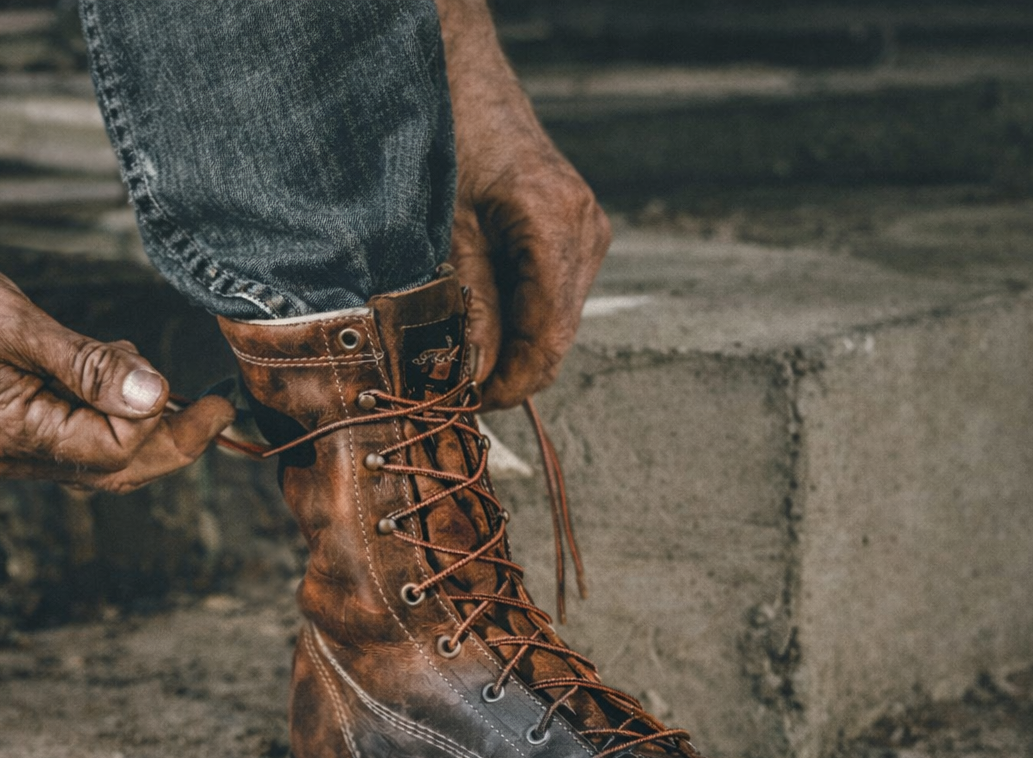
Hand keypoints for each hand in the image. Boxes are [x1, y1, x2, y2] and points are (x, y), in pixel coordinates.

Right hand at [0, 263, 234, 492]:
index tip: (201, 395)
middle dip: (172, 443)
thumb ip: (90, 365)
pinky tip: (119, 372)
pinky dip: (113, 415)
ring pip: (102, 462)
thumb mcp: (24, 324)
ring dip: (144, 428)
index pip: (108, 451)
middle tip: (218, 410)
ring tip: (151, 372)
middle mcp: (8, 457)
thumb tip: (154, 395)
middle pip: (112, 471)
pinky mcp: (20, 437)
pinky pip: (83, 443)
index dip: (159, 425)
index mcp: (5, 435)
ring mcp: (12, 453)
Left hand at [437, 0, 610, 409]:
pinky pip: (551, 293)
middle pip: (557, 337)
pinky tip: (478, 315)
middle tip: (452, 388)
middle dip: (509, 370)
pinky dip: (517, 315)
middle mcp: (586, 232)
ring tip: (456, 352)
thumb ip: (466, 302)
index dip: (511, 385)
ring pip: (555, 320)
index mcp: (558, 228)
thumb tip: (477, 376)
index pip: (550, 340)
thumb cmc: (448, 138)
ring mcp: (587, 230)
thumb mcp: (445, 228)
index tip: (467, 406)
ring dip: (512, 344)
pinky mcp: (575, 230)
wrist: (462, 76)